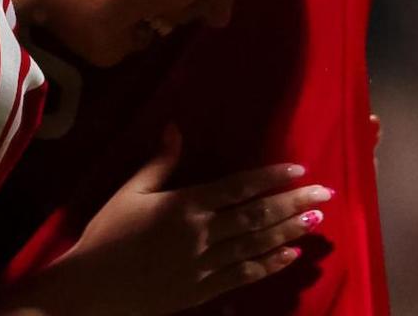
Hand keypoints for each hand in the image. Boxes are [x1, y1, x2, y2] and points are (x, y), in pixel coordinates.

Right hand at [22, 128, 328, 315]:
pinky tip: (289, 255)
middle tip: (325, 194)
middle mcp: (202, 234)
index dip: (270, 177)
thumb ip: (159, 163)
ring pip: (256, 245)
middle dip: (293, 203)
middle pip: (256, 215)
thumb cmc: (107, 236)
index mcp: (184, 205)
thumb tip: (176, 127)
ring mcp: (205, 264)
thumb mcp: (129, 192)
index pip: (237, 187)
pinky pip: (244, 275)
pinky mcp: (204, 290)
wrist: (92, 289)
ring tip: (315, 220)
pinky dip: (269, 265)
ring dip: (288, 231)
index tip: (298, 170)